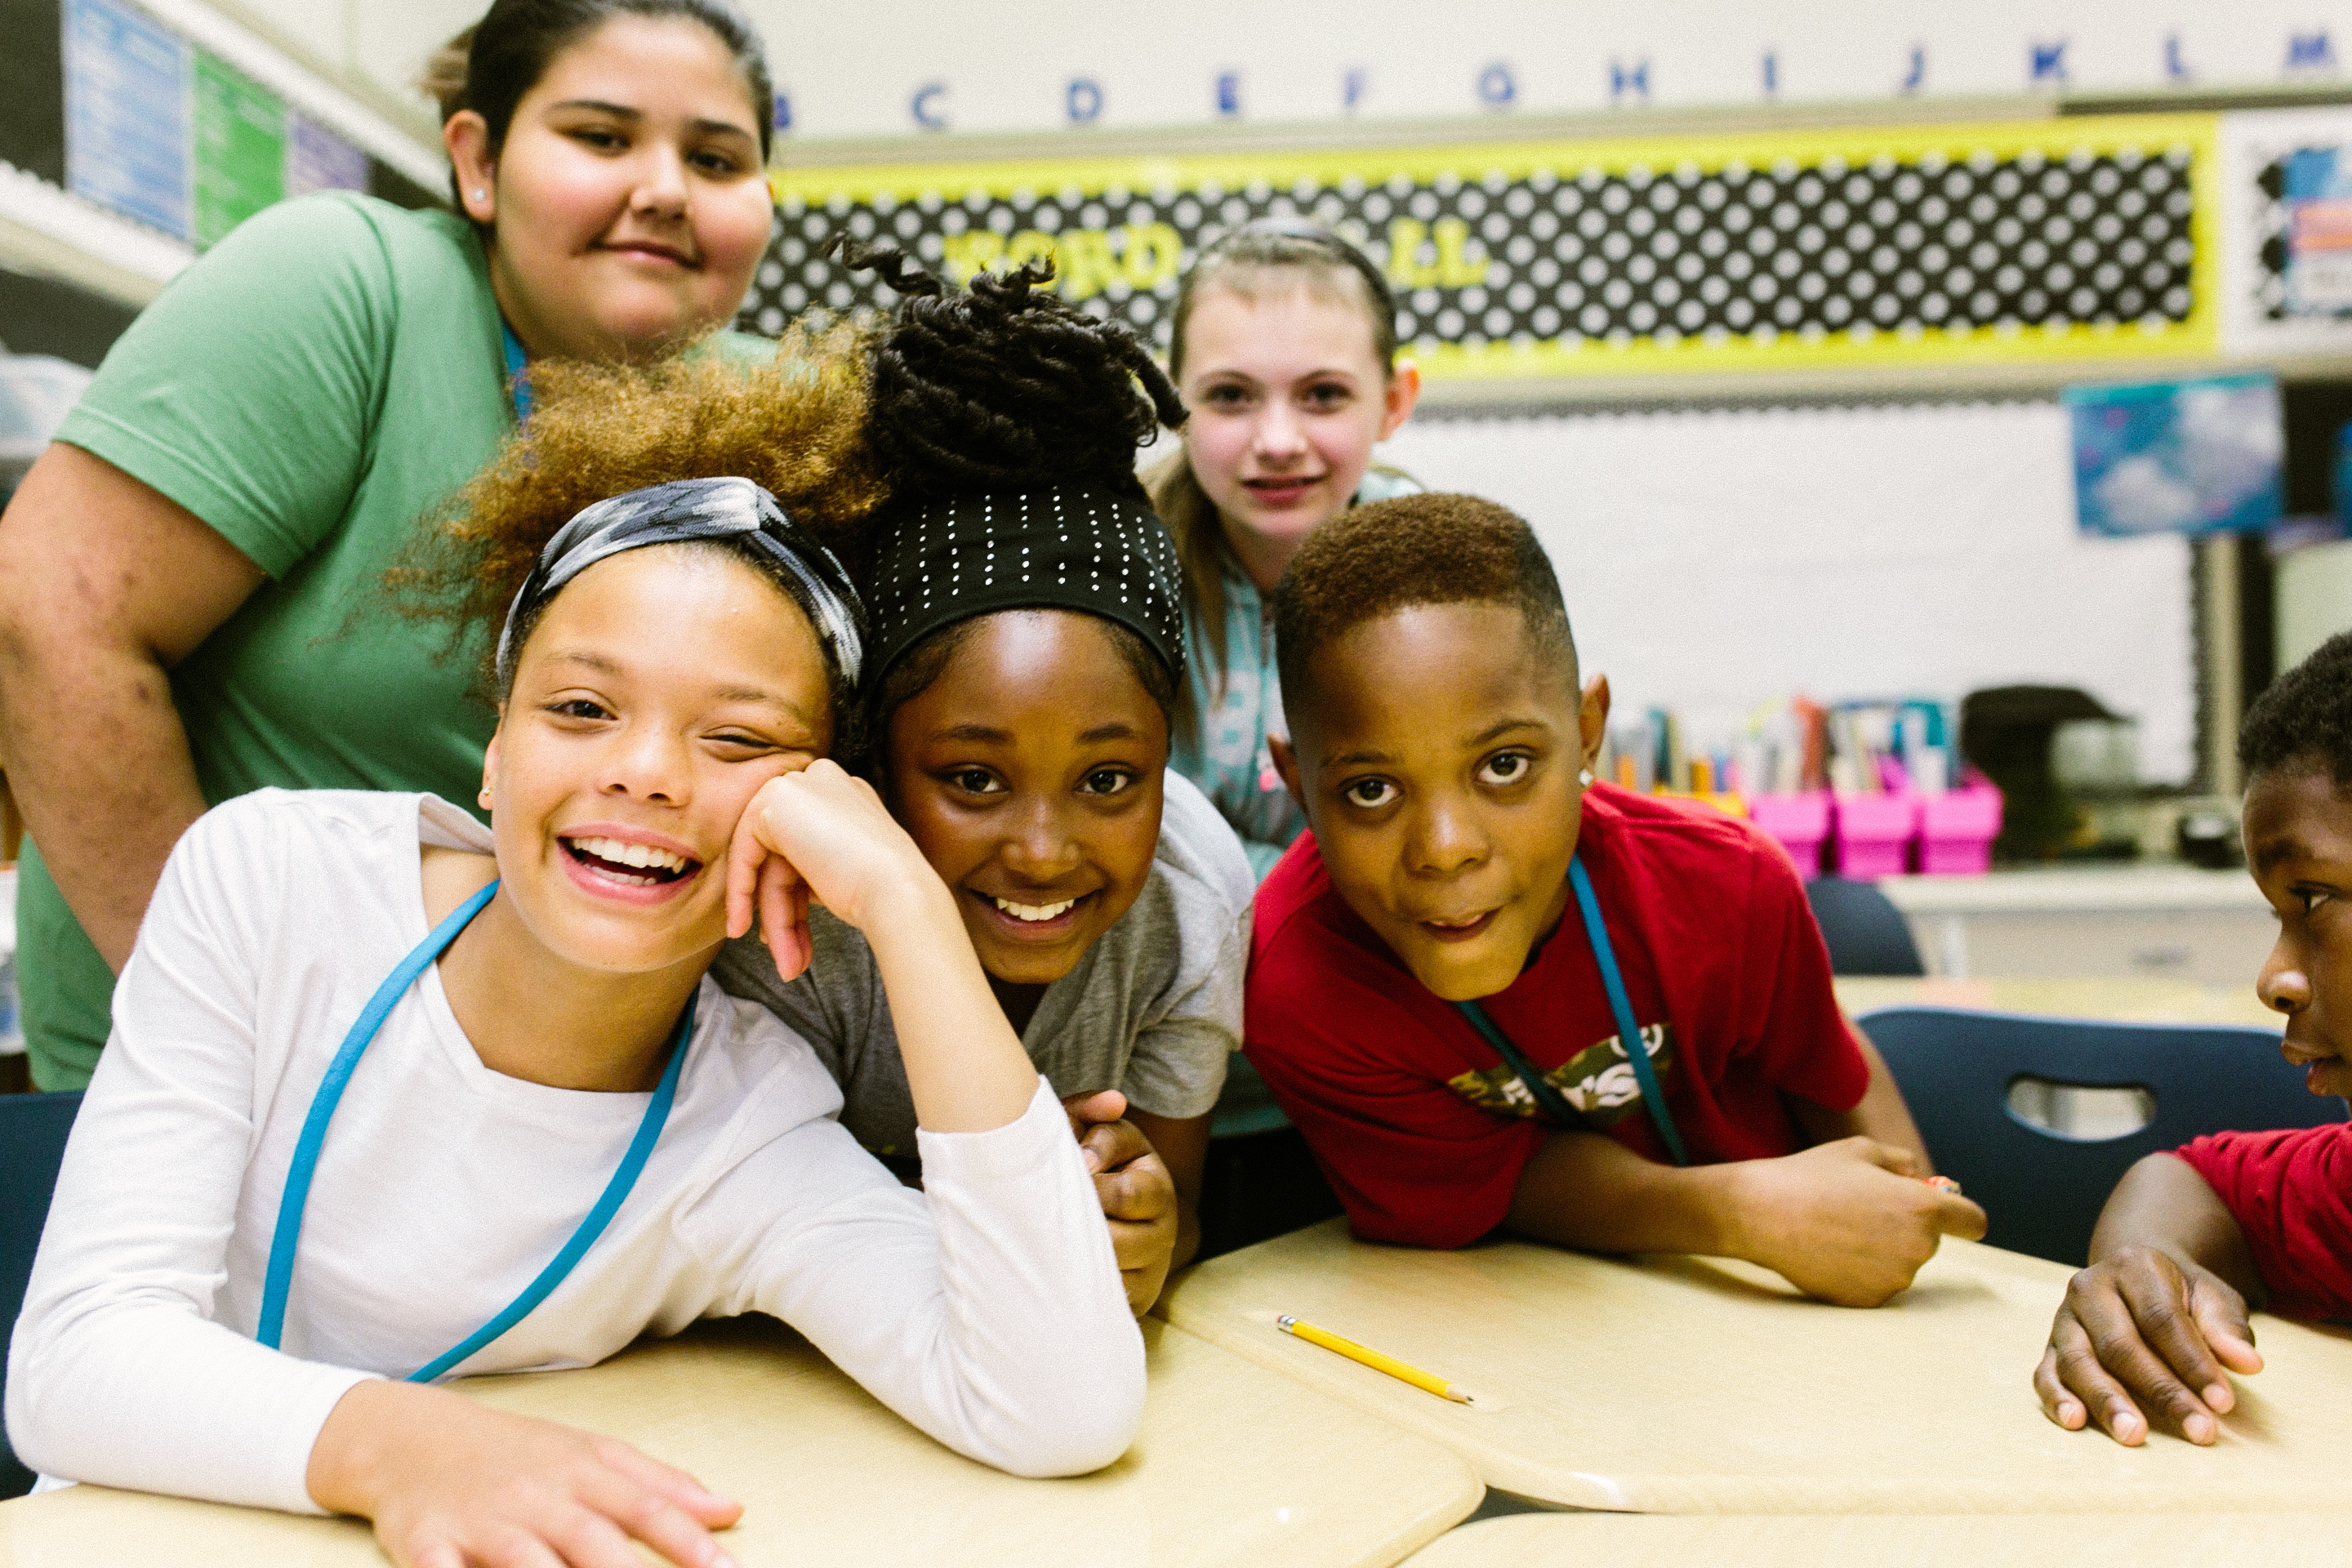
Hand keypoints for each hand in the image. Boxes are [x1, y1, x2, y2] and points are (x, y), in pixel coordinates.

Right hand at [307, 1380, 740, 1567]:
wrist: (412, 1436)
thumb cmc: (518, 1451)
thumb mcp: (593, 1454)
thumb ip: (662, 1484)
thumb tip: (730, 1510)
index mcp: (581, 1472)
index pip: (644, 1507)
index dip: (687, 1541)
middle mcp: (536, 1496)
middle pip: (590, 1539)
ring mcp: (481, 1521)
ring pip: (524, 1561)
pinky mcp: (426, 1543)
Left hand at [723, 760, 946, 977]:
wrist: (898, 892)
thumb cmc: (884, 892)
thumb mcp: (840, 873)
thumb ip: (807, 870)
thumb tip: (766, 896)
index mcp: (846, 795)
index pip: (804, 847)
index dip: (794, 896)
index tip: (790, 939)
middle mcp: (823, 782)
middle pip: (784, 856)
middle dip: (783, 913)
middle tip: (789, 962)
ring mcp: (800, 785)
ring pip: (770, 862)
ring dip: (776, 918)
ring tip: (788, 964)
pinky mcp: (777, 799)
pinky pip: (744, 851)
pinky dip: (741, 892)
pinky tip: (742, 927)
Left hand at [1063, 1090, 1178, 1313]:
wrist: (1114, 1219)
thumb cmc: (1091, 1166)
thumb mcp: (1092, 1134)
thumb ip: (1092, 1111)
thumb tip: (1115, 1102)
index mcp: (1155, 1185)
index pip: (1126, 1194)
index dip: (1089, 1188)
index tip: (1066, 1178)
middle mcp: (1163, 1230)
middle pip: (1116, 1240)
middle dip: (1077, 1228)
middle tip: (1045, 1216)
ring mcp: (1152, 1267)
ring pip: (1108, 1273)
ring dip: (1072, 1259)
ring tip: (1043, 1242)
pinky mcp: (1137, 1298)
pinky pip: (1105, 1299)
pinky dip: (1077, 1286)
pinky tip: (1053, 1270)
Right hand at [1725, 1136, 1988, 1306]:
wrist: (1763, 1214)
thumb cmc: (1812, 1175)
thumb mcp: (1860, 1150)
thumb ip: (1901, 1162)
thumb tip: (1918, 1177)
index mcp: (1922, 1208)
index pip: (1972, 1221)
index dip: (1964, 1216)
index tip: (1957, 1218)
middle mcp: (1917, 1248)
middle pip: (1930, 1240)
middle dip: (1908, 1227)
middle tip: (1865, 1211)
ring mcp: (1894, 1279)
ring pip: (1902, 1263)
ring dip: (1884, 1250)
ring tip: (1840, 1229)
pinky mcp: (1870, 1300)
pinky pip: (1878, 1283)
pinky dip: (1862, 1271)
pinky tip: (1831, 1251)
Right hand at [2033, 1245, 2262, 1445]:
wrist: (2131, 1277)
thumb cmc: (2178, 1295)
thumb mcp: (2211, 1297)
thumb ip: (2226, 1327)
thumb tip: (2247, 1362)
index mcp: (2133, 1266)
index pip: (2162, 1319)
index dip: (2193, 1363)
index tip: (2223, 1403)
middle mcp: (2090, 1288)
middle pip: (2120, 1345)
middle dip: (2161, 1391)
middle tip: (2198, 1430)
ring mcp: (2064, 1318)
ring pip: (2079, 1361)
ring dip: (2107, 1401)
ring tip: (2134, 1435)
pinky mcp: (2049, 1346)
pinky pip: (2045, 1373)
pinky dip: (2056, 1398)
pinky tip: (2074, 1421)